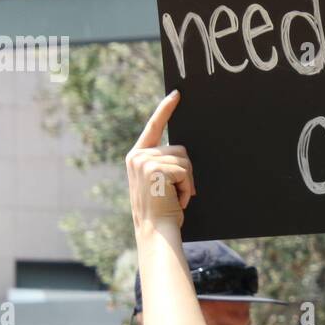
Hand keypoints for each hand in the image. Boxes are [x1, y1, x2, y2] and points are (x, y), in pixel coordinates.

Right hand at [126, 90, 195, 231]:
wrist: (155, 230)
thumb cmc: (161, 210)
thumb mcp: (157, 183)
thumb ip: (162, 164)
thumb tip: (183, 153)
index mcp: (137, 157)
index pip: (154, 127)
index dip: (165, 109)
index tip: (177, 94)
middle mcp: (137, 156)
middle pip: (179, 148)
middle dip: (186, 172)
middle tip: (178, 193)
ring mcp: (144, 161)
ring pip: (184, 159)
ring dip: (187, 181)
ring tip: (175, 198)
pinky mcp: (154, 168)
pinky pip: (185, 170)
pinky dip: (187, 187)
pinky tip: (177, 200)